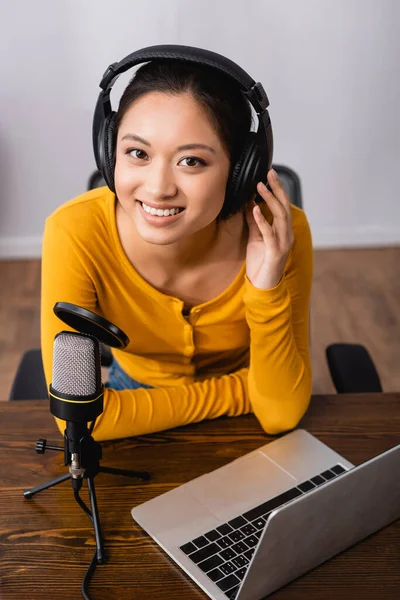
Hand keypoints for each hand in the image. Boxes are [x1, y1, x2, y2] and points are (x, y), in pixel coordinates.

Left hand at [244, 168, 293, 289]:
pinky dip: (262, 221)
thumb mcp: (255, 238)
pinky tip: (255, 210)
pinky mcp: (275, 252)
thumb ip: (254, 222)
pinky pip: (269, 234)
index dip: (277, 190)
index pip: (282, 206)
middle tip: (268, 174)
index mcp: (283, 230)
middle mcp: (286, 235)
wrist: (262, 286)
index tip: (269, 174)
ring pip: (280, 217)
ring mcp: (282, 243)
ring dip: (270, 201)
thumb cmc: (260, 263)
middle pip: (284, 207)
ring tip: (260, 187)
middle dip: (277, 189)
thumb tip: (249, 204)